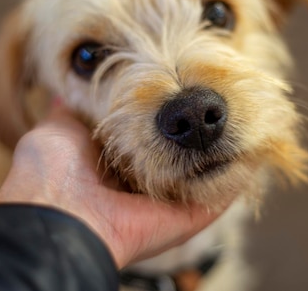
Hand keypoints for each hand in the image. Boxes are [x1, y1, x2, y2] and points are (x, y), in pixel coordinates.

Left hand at [0, 103, 233, 267]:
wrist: (59, 216)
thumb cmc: (51, 172)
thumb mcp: (57, 129)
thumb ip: (73, 112)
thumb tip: (67, 90)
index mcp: (118, 167)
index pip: (153, 139)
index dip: (167, 117)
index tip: (184, 91)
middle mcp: (147, 185)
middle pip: (184, 157)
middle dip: (201, 132)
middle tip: (222, 102)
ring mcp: (172, 202)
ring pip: (208, 173)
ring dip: (227, 148)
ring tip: (247, 115)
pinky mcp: (190, 216)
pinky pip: (223, 193)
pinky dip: (242, 172)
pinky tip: (255, 145)